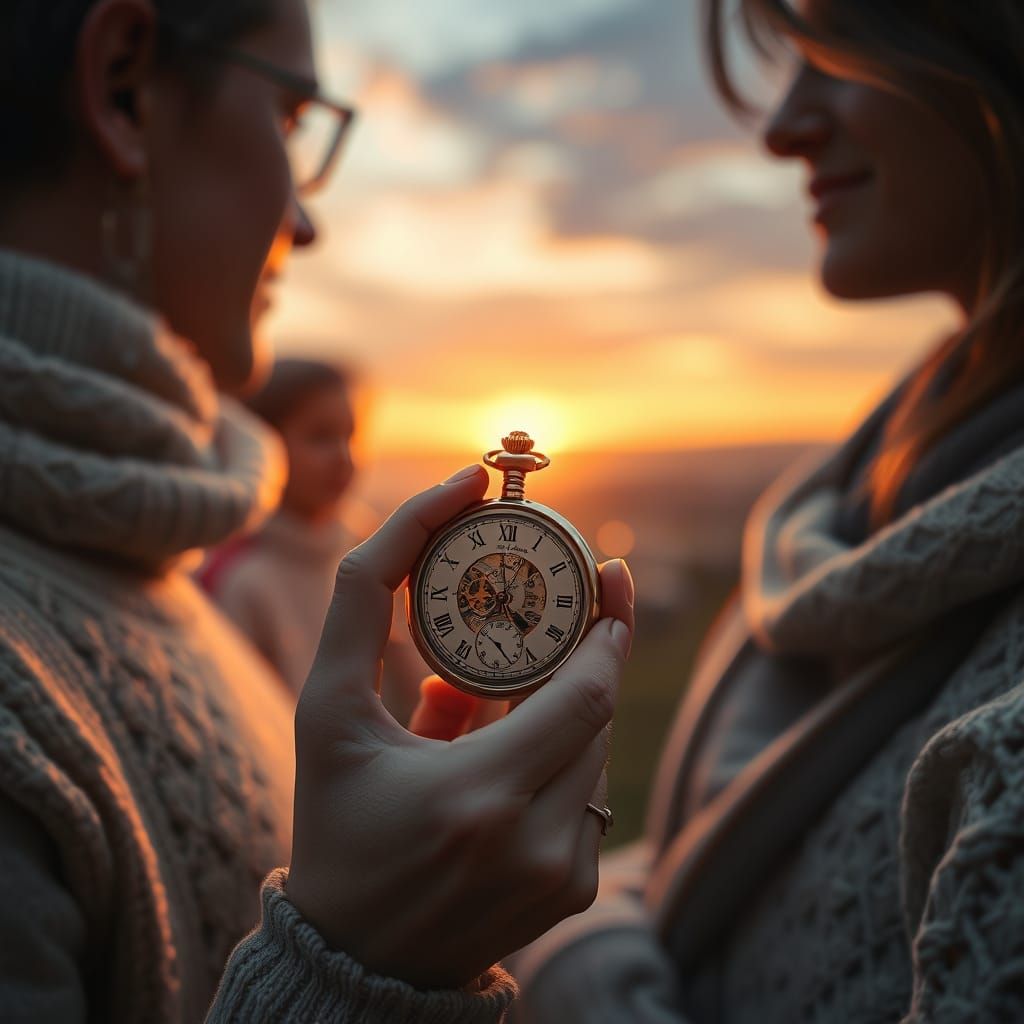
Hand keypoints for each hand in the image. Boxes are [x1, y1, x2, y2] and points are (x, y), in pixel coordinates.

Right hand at [286, 465, 633, 988]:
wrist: (351, 955)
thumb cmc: (334, 826)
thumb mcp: (326, 713)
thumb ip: (360, 606)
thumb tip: (436, 527)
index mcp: (477, 798)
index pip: (584, 697)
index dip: (607, 631)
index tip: (609, 576)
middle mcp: (536, 845)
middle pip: (596, 716)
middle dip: (588, 655)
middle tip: (578, 598)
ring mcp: (562, 876)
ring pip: (597, 753)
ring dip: (569, 707)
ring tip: (515, 684)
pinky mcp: (571, 892)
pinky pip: (589, 796)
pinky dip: (562, 757)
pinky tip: (512, 748)